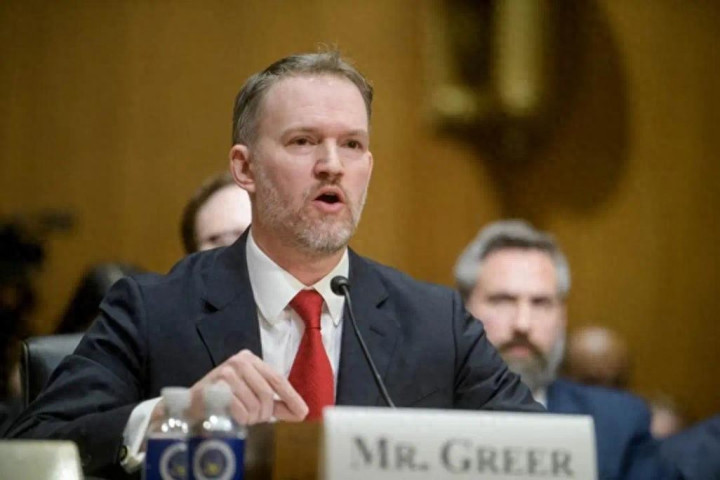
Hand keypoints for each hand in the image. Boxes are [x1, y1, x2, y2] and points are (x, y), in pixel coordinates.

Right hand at [187, 349, 307, 424]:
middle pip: (266, 393)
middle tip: (257, 419)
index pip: (277, 379)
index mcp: (251, 359)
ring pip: (254, 404)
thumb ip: (275, 403)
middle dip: (265, 412)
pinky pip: (240, 410)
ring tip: (243, 417)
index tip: (303, 412)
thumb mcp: (252, 396)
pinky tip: (234, 417)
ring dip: (252, 418)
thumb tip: (300, 412)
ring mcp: (226, 372)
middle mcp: (239, 361)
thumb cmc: (225, 399)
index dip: (291, 397)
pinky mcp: (215, 387)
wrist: (191, 404)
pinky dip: (241, 419)